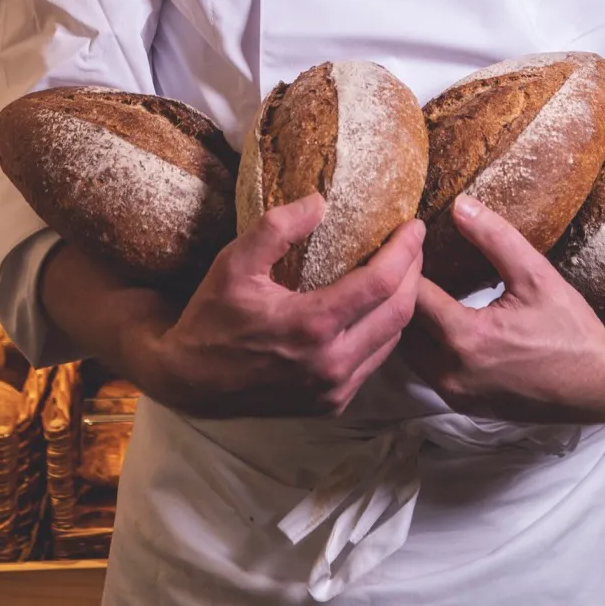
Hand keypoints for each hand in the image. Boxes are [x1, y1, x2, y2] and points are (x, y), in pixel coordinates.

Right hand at [133, 195, 424, 418]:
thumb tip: (321, 201)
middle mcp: (332, 363)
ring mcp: (334, 390)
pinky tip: (376, 307)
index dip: (405, 251)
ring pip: (392, 340)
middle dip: (414, 272)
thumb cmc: (212, 318)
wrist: (189, 382)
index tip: (414, 225)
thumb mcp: (234, 262)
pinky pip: (374, 362)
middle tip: (412, 243)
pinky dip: (384, 330)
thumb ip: (278, 228)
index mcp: (313, 326)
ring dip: (403, 302)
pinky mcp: (331, 404)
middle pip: (399, 312)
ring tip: (400, 270)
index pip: (381, 283)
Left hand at [401, 196, 604, 422]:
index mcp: (467, 339)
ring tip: (414, 283)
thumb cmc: (571, 329)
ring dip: (407, 319)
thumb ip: (494, 237)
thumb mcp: (536, 274)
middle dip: (400, 291)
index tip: (409, 238)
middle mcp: (452, 373)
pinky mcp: (462, 405)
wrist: (599, 387)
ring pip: (408, 351)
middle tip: (402, 258)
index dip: (407, 262)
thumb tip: (458, 204)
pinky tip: (433, 316)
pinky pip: (424, 369)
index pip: (413, 294)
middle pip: (402, 326)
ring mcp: (454, 394)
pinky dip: (421, 341)